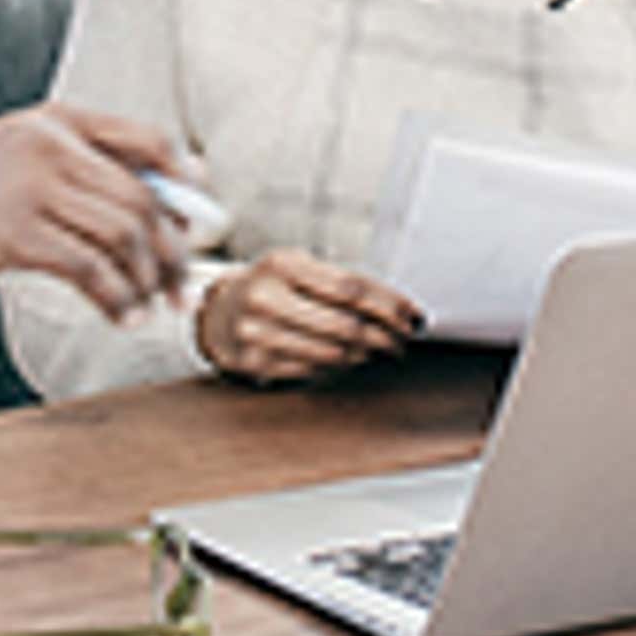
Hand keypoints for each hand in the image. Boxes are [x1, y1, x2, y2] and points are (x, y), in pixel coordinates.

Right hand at [0, 106, 192, 317]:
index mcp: (61, 122)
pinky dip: (115, 297)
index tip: (201, 218)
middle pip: (141, 200)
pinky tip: (121, 314)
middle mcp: (52, 148)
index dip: (185, 181)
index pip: (147, 141)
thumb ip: (86, 164)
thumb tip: (168, 195)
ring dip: (147, 279)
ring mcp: (32, 189)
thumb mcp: (27, 149)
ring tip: (153, 305)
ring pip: (119, 235)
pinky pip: (86, 268)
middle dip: (172, 249)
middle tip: (182, 283)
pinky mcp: (12, 234)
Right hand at [195, 248, 421, 386]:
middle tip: (404, 341)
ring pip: (333, 353)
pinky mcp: (255, 363)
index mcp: (283, 264)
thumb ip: (343, 282)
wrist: (220, 312)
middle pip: (346, 325)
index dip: (391, 304)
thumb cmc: (275, 286)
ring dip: (368, 356)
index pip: (352, 287)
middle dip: (386, 337)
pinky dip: (341, 367)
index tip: (415, 316)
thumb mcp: (300, 268)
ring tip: (384, 351)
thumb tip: (403, 309)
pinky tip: (354, 360)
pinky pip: (313, 371)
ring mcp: (257, 333)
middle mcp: (267, 296)